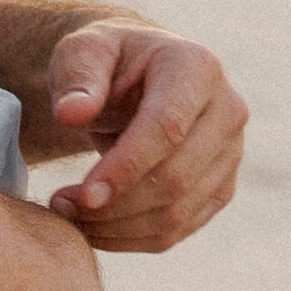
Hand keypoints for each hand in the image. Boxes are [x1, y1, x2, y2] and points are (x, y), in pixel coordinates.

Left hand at [42, 16, 247, 251]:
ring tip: (69, 213)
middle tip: (60, 205)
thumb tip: (72, 113)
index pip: (167, 128)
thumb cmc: (107, 62)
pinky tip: (93, 227)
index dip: (126, 167)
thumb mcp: (83, 51)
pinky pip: (176, 231)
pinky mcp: (220, 189)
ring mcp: (230, 154)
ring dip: (117, 227)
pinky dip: (130, 239)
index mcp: (197, 67)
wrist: (137, 78)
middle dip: (115, 205)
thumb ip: (76, 77)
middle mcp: (227, 111)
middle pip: (176, 178)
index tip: (83, 195)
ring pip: (177, 214)